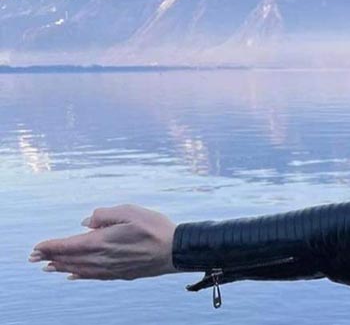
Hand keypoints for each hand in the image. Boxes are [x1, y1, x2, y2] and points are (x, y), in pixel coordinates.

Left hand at [29, 204, 177, 279]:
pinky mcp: (121, 273)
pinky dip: (79, 275)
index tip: (37, 247)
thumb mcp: (131, 211)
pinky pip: (93, 276)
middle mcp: (103, 258)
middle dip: (51, 257)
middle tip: (34, 257)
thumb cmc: (155, 228)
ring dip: (62, 267)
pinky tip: (74, 276)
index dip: (51, 246)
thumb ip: (105, 214)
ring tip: (49, 267)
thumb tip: (86, 222)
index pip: (69, 245)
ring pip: (80, 269)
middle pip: (71, 259)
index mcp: (103, 241)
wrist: (175, 250)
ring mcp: (111, 268)